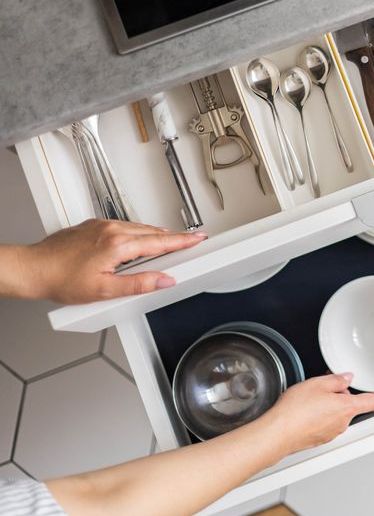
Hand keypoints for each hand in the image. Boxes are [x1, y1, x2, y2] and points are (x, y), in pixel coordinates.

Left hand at [19, 219, 206, 303]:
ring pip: (138, 228)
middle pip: (152, 232)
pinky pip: (124, 225)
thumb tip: (164, 280)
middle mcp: (111, 229)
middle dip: (173, 238)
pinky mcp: (94, 225)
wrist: (33, 268)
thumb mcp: (104, 290)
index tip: (198, 238)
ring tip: (166, 245)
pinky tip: (137, 242)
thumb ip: (139, 284)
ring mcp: (102, 225)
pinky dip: (137, 233)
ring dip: (155, 235)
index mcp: (118, 244)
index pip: (160, 242)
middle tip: (189, 241)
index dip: (182, 241)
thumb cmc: (61, 280)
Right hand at [261, 374, 373, 455]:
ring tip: (309, 399)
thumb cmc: (295, 410)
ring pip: (336, 414)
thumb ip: (336, 380)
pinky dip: (318, 415)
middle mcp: (342, 423)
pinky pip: (325, 423)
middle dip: (339, 395)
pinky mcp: (320, 438)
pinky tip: (305, 411)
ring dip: (328, 405)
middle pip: (349, 405)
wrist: (279, 432)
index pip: (372, 402)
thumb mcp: (317, 384)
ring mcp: (331, 433)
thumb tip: (346, 378)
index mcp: (346, 408)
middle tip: (323, 387)